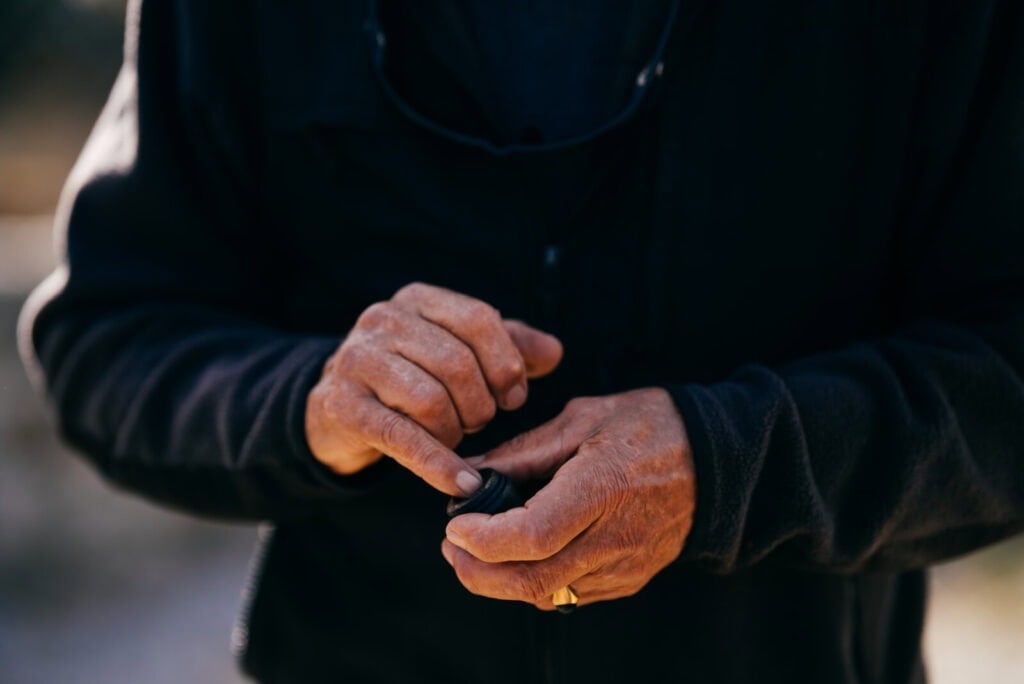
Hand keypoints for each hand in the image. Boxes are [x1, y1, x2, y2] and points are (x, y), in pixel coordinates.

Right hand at [305, 282, 562, 495]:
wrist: (339, 406)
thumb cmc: (415, 375)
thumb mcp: (462, 352)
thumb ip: (510, 347)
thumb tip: (554, 353)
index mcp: (418, 299)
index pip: (478, 319)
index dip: (506, 363)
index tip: (515, 397)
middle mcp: (383, 319)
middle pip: (457, 363)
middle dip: (481, 403)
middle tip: (481, 420)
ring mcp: (356, 360)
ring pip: (431, 399)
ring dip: (456, 430)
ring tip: (457, 436)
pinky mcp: (342, 404)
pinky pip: (401, 438)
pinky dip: (438, 466)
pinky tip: (460, 483)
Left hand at [441, 388, 694, 608]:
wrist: (717, 458)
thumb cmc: (648, 426)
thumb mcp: (582, 420)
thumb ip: (522, 452)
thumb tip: (469, 472)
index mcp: (602, 489)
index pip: (532, 536)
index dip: (483, 540)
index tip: (454, 525)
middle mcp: (615, 538)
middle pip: (532, 580)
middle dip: (478, 573)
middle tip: (451, 547)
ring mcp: (626, 565)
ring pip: (548, 595)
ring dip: (501, 582)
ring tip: (475, 551)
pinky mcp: (630, 578)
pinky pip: (570, 596)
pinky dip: (534, 583)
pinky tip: (519, 558)